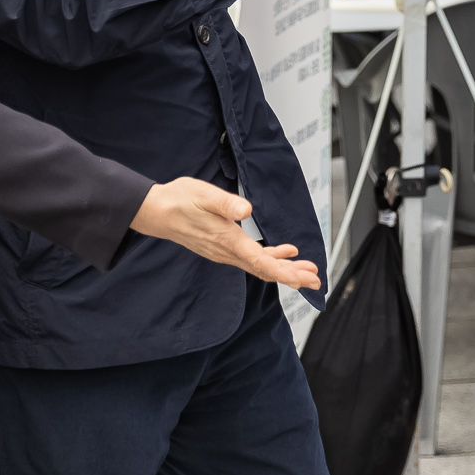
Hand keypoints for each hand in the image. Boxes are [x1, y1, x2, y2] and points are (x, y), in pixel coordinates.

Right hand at [132, 178, 321, 292]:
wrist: (158, 211)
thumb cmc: (181, 200)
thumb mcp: (203, 195)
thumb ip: (225, 202)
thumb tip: (245, 210)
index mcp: (227, 240)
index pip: (260, 262)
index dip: (284, 271)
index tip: (303, 279)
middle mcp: (227, 251)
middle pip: (265, 269)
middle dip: (292, 276)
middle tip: (316, 280)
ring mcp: (225, 252)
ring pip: (260, 266)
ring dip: (285, 269)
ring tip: (307, 271)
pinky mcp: (223, 247)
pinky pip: (252, 259)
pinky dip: (271, 258)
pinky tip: (285, 251)